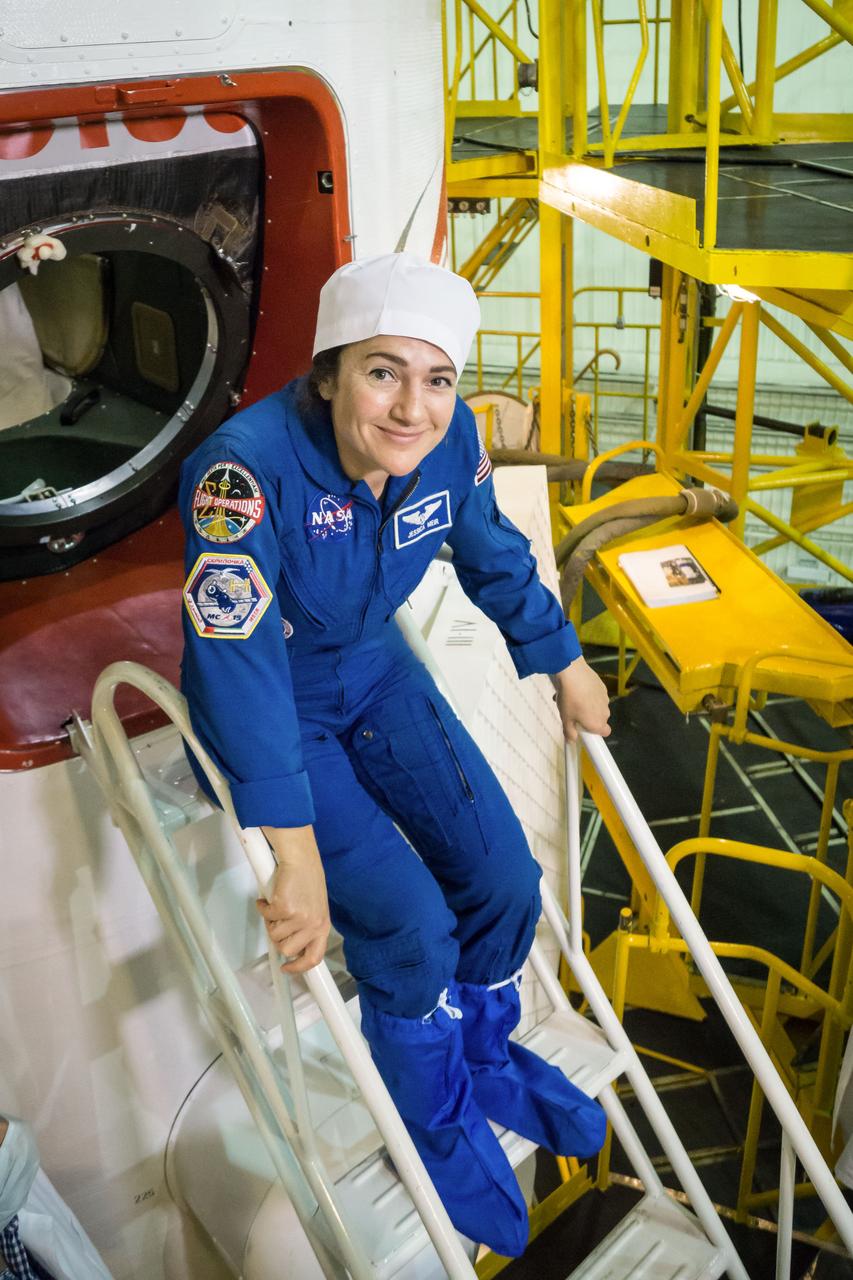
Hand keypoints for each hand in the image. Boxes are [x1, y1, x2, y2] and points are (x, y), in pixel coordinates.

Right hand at [257, 825, 329, 973]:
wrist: (301, 859)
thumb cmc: (308, 880)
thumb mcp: (315, 909)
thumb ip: (307, 928)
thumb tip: (293, 947)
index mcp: (323, 927)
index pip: (313, 957)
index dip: (298, 967)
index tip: (287, 968)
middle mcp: (313, 925)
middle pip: (288, 950)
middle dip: (278, 939)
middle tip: (277, 924)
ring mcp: (299, 918)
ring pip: (274, 935)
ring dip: (270, 922)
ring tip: (276, 907)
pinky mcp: (284, 908)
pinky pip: (266, 916)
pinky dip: (263, 907)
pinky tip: (268, 898)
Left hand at [551, 657, 610, 742]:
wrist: (573, 674)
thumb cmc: (569, 699)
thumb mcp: (565, 719)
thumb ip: (569, 732)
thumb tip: (572, 740)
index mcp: (597, 723)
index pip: (605, 732)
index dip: (595, 732)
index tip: (584, 728)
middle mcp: (605, 712)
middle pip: (599, 719)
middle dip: (588, 717)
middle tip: (574, 712)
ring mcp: (605, 698)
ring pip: (598, 706)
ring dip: (588, 705)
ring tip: (572, 698)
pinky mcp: (602, 687)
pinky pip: (597, 695)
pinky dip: (589, 694)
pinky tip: (578, 688)